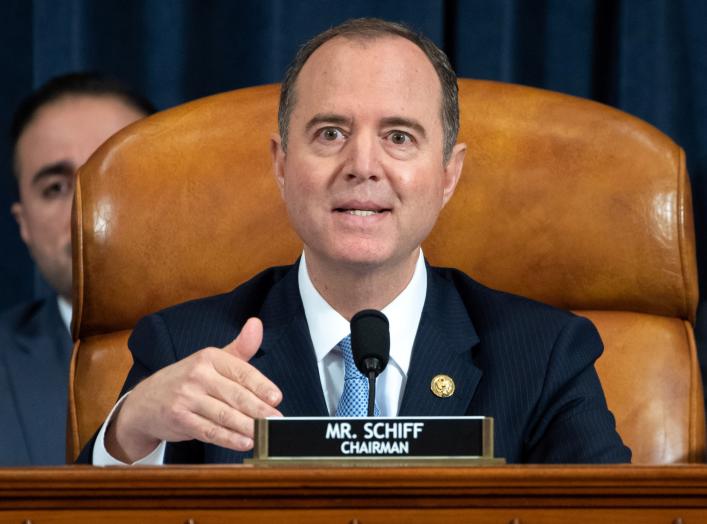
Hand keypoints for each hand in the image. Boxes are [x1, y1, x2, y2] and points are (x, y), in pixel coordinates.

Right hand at [105, 317, 281, 462]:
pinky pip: (209, 431)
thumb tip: (256, 324)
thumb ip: (240, 347)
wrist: (145, 401)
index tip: (277, 398)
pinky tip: (244, 443)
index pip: (241, 371)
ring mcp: (186, 397)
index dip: (261, 385)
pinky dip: (228, 438)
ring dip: (247, 427)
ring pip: (224, 414)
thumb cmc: (187, 380)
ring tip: (265, 433)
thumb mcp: (212, 360)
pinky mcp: (179, 418)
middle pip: (235, 394)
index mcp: (209, 357)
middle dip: (259, 409)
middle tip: (277, 420)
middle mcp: (197, 375)